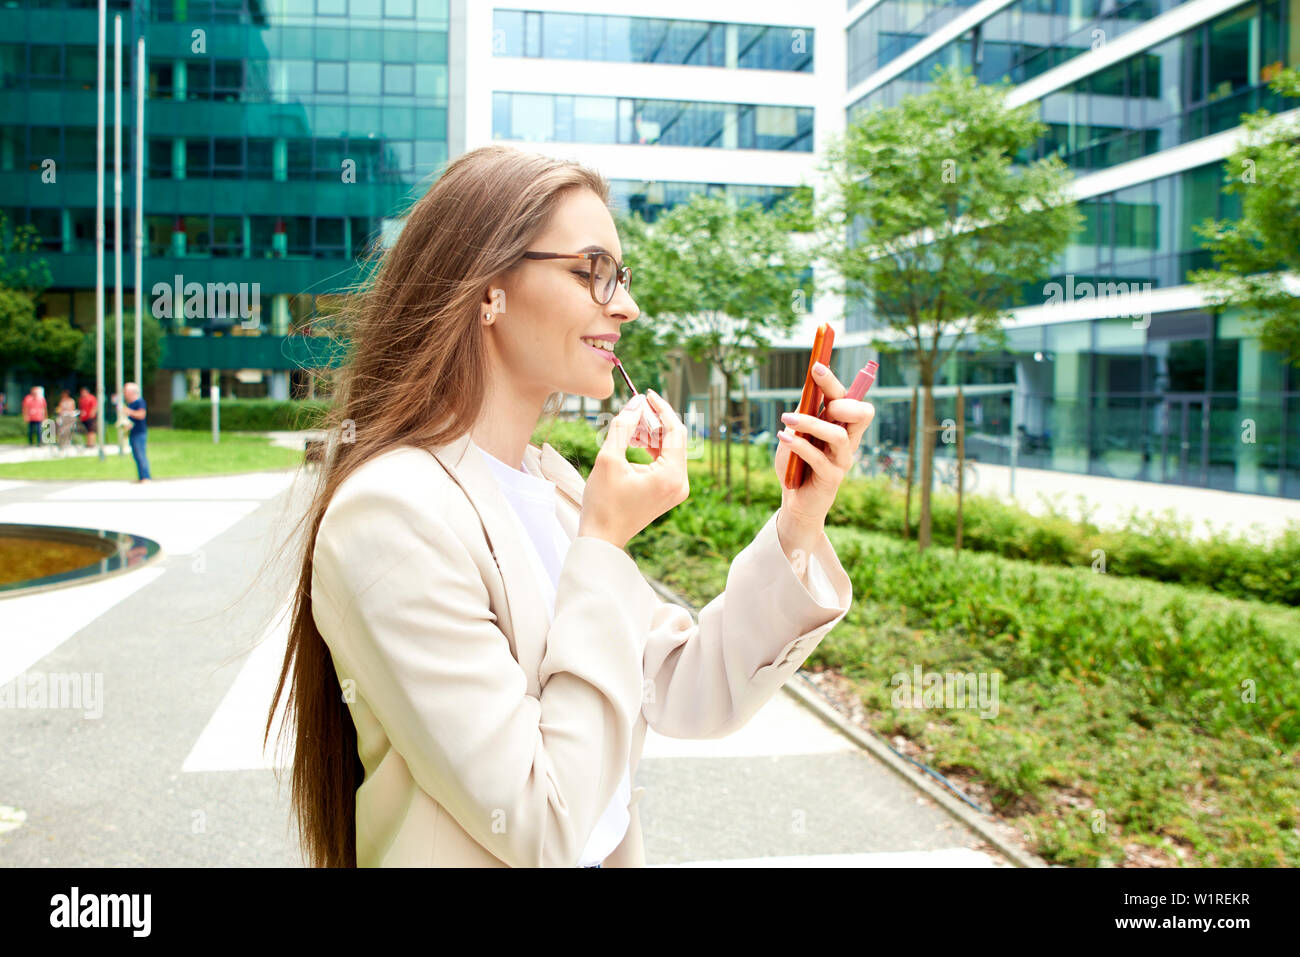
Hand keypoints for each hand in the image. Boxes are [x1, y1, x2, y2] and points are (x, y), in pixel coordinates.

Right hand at [578, 389, 688, 549]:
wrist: (602, 538)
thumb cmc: (603, 504)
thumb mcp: (608, 459)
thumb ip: (623, 426)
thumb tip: (637, 402)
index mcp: (672, 476)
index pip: (675, 430)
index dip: (662, 409)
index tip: (646, 394)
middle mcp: (680, 483)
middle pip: (675, 438)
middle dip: (654, 421)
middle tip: (633, 409)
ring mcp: (676, 489)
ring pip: (669, 448)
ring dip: (650, 434)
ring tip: (627, 427)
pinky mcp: (668, 492)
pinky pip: (664, 461)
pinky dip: (650, 448)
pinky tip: (631, 441)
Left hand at [773, 363, 874, 532]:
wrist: (795, 502)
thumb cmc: (797, 464)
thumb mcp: (797, 433)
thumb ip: (805, 411)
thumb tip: (808, 382)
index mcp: (842, 425)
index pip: (849, 397)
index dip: (834, 381)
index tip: (816, 366)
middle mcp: (849, 440)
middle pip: (859, 411)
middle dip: (837, 395)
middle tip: (813, 391)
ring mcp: (843, 459)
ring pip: (837, 435)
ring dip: (810, 423)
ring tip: (787, 419)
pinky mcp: (832, 478)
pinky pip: (818, 458)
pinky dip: (799, 445)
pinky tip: (783, 438)